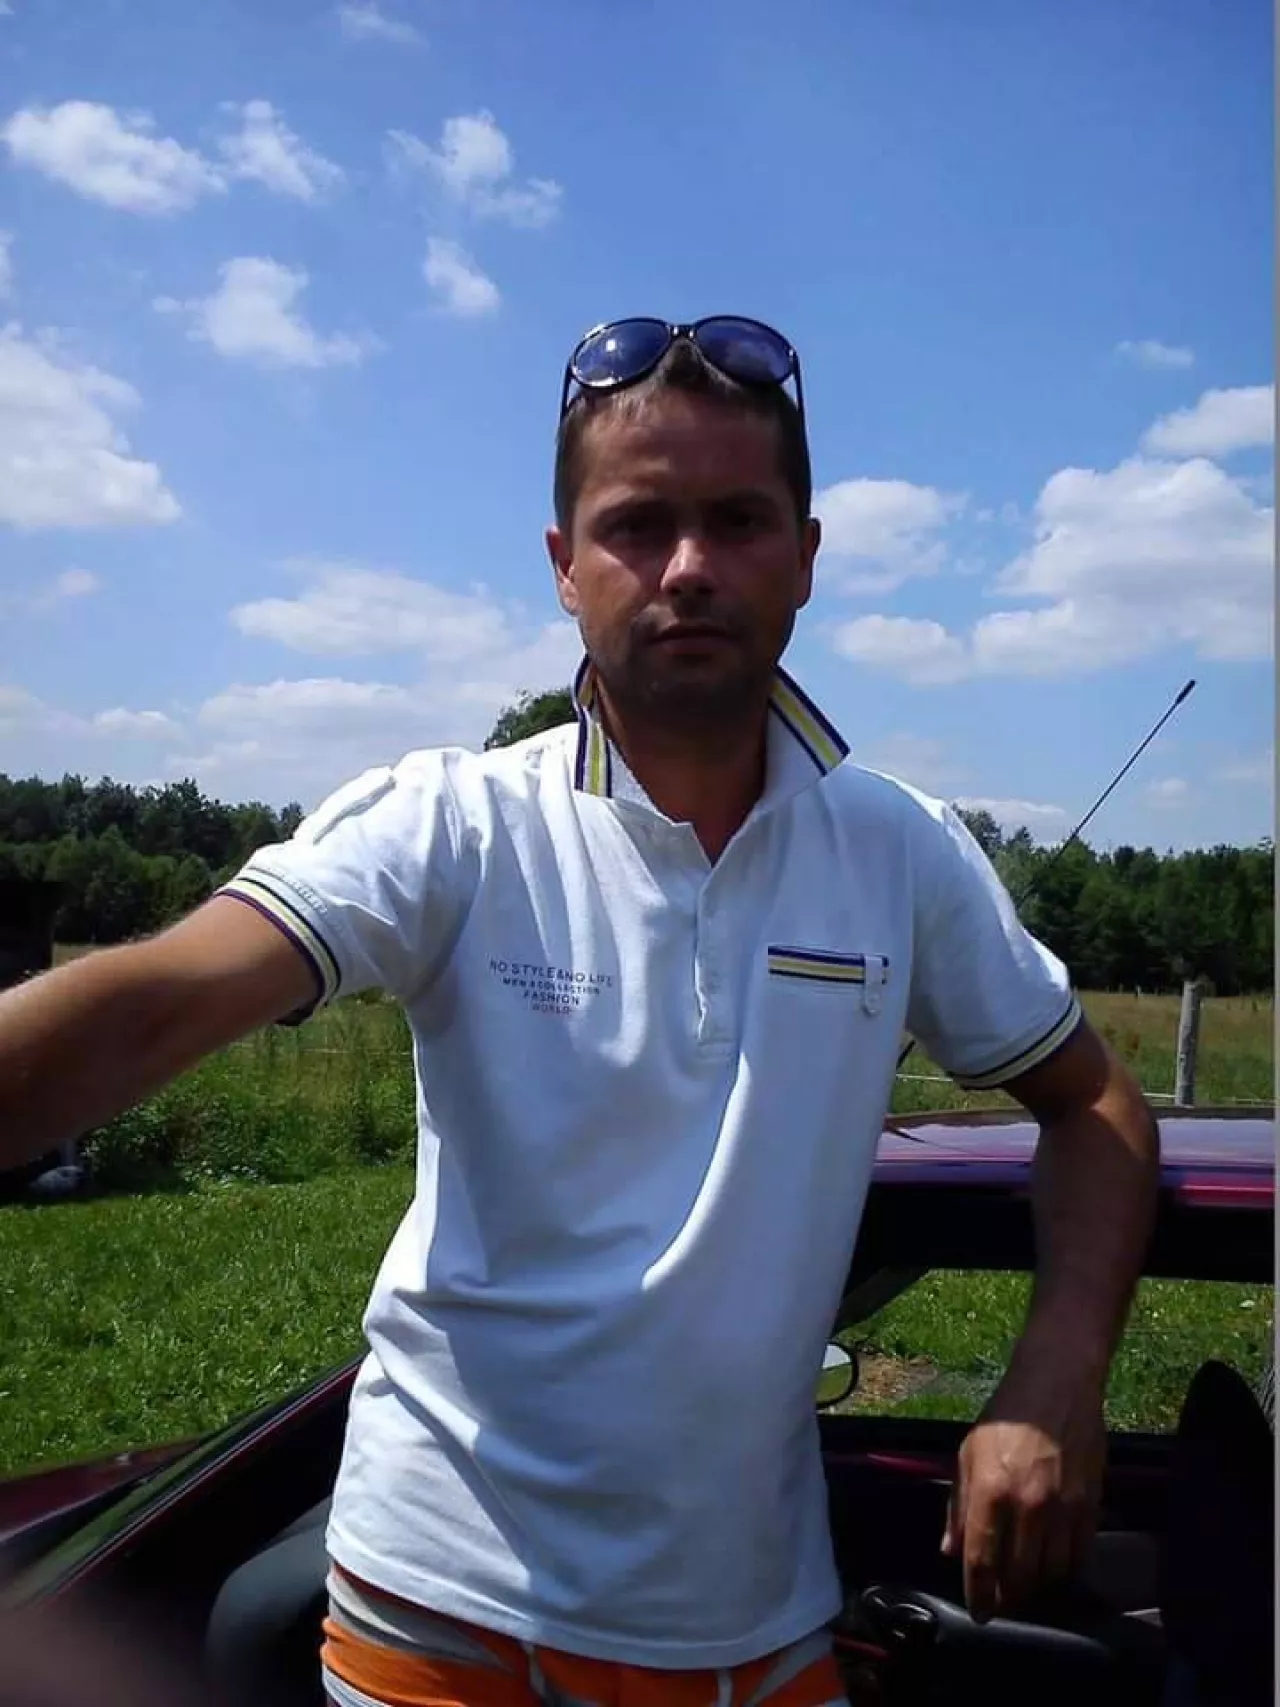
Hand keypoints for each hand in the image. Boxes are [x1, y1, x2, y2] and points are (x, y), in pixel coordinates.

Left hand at [940, 1371, 1106, 1623]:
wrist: (1056, 1386)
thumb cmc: (1005, 1418)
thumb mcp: (968, 1454)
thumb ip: (959, 1506)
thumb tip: (952, 1551)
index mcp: (991, 1492)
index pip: (982, 1562)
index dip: (978, 1594)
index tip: (978, 1611)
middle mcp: (1028, 1507)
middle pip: (1020, 1577)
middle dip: (1008, 1597)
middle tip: (1002, 1601)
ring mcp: (1064, 1509)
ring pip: (1052, 1572)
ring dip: (1037, 1586)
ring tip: (1026, 1584)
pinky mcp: (1091, 1506)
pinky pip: (1079, 1555)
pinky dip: (1065, 1568)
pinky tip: (1053, 1564)